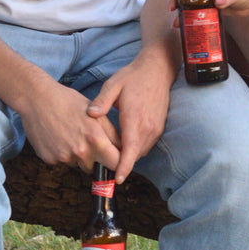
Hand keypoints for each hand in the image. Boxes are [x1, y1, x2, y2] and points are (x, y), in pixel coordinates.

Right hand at [18, 76, 120, 174]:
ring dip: (77, 156)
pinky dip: (62, 153)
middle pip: (95, 168)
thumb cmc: (68, 102)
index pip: (116, 164)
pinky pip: (62, 162)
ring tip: (70, 134)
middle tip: (86, 139)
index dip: (118, 162)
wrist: (37, 99)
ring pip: (77, 164)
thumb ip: (112, 133)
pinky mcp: (49, 159)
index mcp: (96, 140)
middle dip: (95, 159)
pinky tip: (57, 136)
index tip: (115, 159)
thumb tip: (124, 149)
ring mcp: (63, 158)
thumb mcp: (95, 114)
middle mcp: (80, 153)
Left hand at [85, 48, 173, 182]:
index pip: (130, 151)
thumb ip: (101, 101)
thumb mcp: (113, 85)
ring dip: (129, 155)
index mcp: (135, 119)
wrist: (158, 70)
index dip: (123, 167)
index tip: (116, 180)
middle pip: (134, 155)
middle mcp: (148, 128)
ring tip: (112, 155)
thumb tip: (90, 114)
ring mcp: (155, 129)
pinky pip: (146, 145)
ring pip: (141, 152)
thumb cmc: (133, 77)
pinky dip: (135, 148)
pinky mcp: (159, 128)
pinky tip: (124, 142)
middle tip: (104, 166)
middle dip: (122, 163)